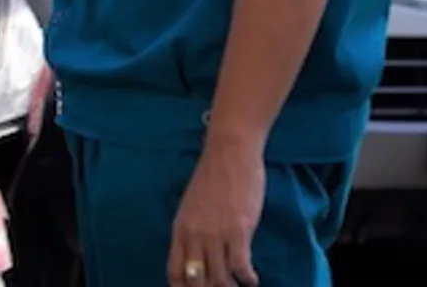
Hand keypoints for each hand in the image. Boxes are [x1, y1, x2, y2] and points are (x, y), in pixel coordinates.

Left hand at [169, 142, 263, 286]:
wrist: (228, 153)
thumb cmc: (212, 178)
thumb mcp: (192, 207)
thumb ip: (192, 231)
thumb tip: (197, 256)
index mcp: (180, 230)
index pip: (175, 272)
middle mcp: (194, 235)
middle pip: (196, 280)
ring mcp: (215, 234)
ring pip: (218, 278)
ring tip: (237, 286)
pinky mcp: (238, 231)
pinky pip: (240, 267)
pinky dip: (247, 279)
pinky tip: (252, 279)